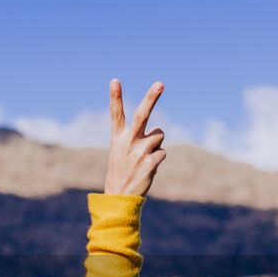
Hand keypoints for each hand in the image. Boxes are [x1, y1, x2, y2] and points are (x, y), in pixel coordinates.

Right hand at [105, 79, 166, 196]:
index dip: (115, 97)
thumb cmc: (123, 169)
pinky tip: (148, 168)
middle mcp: (128, 142)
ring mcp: (139, 152)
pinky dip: (158, 159)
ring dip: (156, 144)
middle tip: (160, 83)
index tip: (115, 81)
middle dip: (151, 98)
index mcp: (118, 137)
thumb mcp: (121, 150)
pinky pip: (162, 152)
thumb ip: (137, 137)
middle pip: (142, 115)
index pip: (116, 114)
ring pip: (159, 135)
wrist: (119, 195)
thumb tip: (160, 132)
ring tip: (144, 157)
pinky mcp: (149, 163)